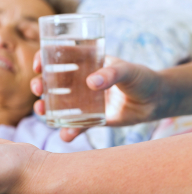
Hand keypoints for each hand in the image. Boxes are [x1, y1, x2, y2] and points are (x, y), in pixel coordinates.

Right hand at [31, 51, 161, 141]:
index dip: (44, 59)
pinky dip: (68, 131)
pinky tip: (65, 135)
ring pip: (57, 104)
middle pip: (52, 82)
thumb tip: (91, 82)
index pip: (59, 58)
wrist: (155, 101)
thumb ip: (112, 74)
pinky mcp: (90, 118)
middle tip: (37, 89)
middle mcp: (80, 82)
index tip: (38, 65)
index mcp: (86, 64)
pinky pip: (75, 125)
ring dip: (45, 108)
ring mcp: (83, 101)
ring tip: (42, 112)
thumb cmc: (142, 78)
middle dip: (39, 85)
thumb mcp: (129, 71)